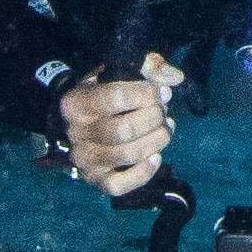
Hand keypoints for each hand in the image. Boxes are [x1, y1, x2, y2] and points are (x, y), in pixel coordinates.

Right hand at [57, 51, 183, 197]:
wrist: (79, 121)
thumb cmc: (105, 92)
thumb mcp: (120, 70)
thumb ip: (149, 66)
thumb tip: (175, 78)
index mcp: (77, 102)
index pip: (116, 97)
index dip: (147, 94)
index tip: (162, 92)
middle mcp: (76, 132)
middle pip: (125, 130)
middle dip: (154, 119)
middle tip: (162, 112)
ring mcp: (84, 158)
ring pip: (128, 155)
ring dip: (157, 141)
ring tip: (165, 129)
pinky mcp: (94, 179)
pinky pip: (119, 185)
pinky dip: (143, 173)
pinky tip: (156, 157)